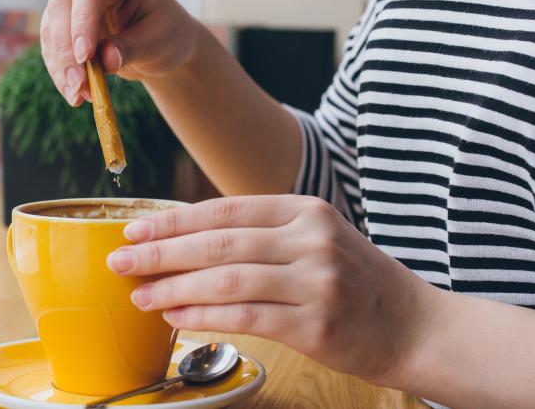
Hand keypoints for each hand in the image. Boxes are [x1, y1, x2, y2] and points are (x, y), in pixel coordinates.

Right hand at [40, 0, 200, 105]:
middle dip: (67, 50)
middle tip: (79, 85)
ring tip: (78, 96)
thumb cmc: (166, 33)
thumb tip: (105, 61)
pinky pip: (52, 44)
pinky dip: (60, 71)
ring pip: (51, 27)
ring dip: (61, 65)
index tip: (85, 56)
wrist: (161, 43)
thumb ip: (131, 48)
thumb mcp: (158, 41)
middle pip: (63, 5)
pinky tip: (74, 94)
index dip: (83, 21)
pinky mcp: (63, 20)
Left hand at [106, 195, 440, 383]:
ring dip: (173, 287)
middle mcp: (312, 239)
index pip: (226, 210)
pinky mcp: (316, 324)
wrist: (415, 325)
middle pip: (219, 243)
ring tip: (139, 294)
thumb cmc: (356, 282)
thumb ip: (263, 235)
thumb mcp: (317, 239)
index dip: (174, 220)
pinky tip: (175, 317)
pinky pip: (245, 317)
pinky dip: (202, 316)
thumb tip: (188, 242)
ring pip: (226, 280)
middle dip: (161, 251)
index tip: (135, 229)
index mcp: (306, 210)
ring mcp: (317, 281)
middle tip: (120, 260)